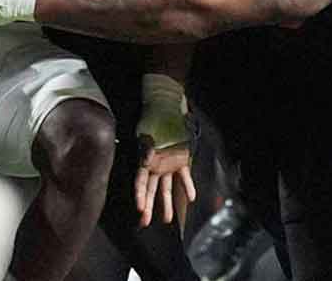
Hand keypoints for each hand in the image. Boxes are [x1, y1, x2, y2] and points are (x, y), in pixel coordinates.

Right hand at [135, 71, 193, 227]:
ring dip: (167, 203)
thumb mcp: (150, 134)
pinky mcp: (181, 161)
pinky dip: (188, 186)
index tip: (140, 209)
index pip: (140, 182)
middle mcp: (155, 166)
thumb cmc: (156, 121)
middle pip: (150, 190)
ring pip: (166, 188)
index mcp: (145, 161)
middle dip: (148, 206)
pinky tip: (192, 198)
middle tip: (145, 222)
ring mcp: (168, 165)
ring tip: (167, 219)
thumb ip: (148, 148)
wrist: (170, 110)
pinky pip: (184, 177)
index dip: (140, 195)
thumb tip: (144, 162)